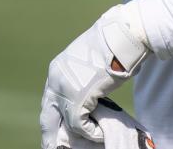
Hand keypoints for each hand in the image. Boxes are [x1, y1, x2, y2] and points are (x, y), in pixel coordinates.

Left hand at [41, 5, 149, 147]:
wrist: (125, 35)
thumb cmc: (117, 42)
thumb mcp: (94, 58)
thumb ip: (88, 74)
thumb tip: (97, 87)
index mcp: (58, 68)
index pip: (50, 99)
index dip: (55, 116)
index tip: (58, 128)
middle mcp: (56, 80)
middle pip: (47, 116)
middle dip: (50, 134)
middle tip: (53, 147)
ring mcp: (65, 89)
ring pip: (63, 123)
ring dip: (74, 136)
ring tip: (84, 142)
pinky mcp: (78, 98)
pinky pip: (79, 124)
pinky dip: (90, 132)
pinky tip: (99, 133)